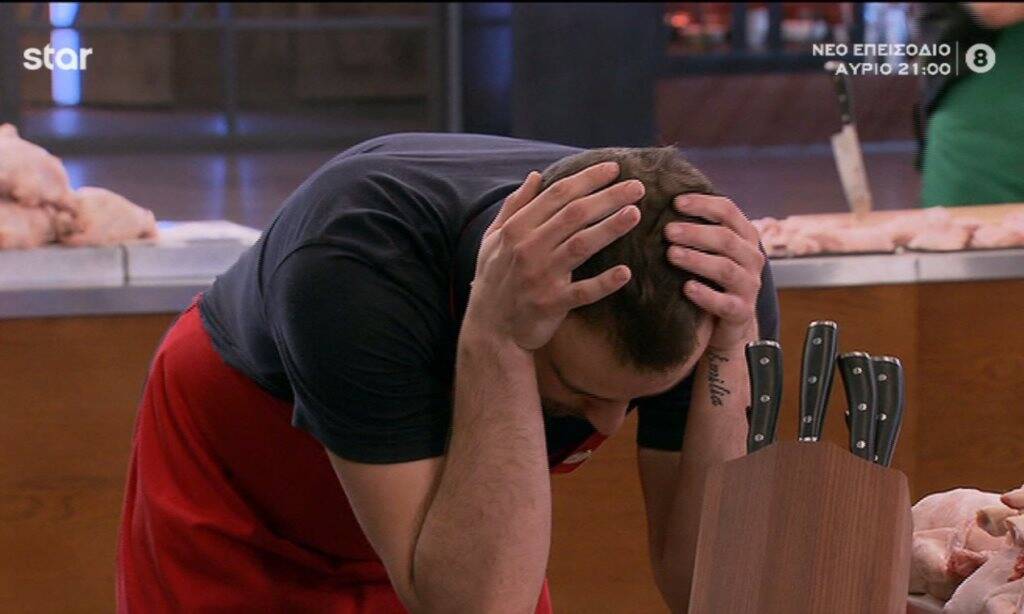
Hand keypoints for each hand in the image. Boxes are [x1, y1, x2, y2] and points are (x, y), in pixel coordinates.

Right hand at [464, 162, 642, 350]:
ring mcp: (541, 277)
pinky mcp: (552, 304)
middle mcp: (529, 248)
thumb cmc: (494, 279)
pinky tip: (625, 273)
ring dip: (610, 228)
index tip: (613, 168)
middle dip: (608, 197)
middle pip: (574, 214)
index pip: (557, 195)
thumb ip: (514, 206)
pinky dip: (603, 283)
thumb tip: (534, 175)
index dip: (587, 179)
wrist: (489, 330)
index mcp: (517, 229)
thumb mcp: (492, 239)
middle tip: (637, 187)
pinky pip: (582, 292)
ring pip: (581, 246)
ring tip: (635, 213)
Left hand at [663, 194, 765, 351]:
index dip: (703, 204)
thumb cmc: (710, 280)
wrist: (726, 325)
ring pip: (725, 269)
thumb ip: (696, 229)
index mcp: (744, 236)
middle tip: (668, 231)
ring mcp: (749, 286)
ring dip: (697, 260)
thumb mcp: (708, 251)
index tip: (675, 202)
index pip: (728, 211)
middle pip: (726, 239)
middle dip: (695, 233)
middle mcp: (751, 258)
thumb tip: (662, 199)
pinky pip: (725, 303)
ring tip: (672, 254)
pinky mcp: (741, 312)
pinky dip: (706, 295)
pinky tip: (687, 288)